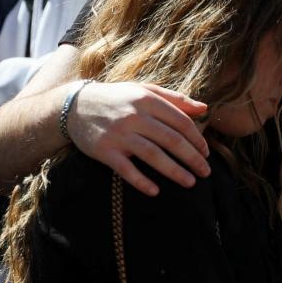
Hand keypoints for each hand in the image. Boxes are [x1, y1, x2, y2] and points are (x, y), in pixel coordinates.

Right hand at [65, 81, 210, 194]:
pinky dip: (141, 181)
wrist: (75, 106)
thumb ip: (175, 99)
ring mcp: (119, 135)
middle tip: (205, 172)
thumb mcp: (144, 91)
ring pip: (153, 155)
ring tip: (190, 182)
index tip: (206, 153)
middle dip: (192, 158)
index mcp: (147, 100)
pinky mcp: (104, 151)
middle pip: (171, 140)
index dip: (197, 139)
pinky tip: (155, 191)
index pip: (180, 121)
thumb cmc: (116, 98)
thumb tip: (205, 108)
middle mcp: (134, 116)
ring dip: (174, 171)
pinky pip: (126, 170)